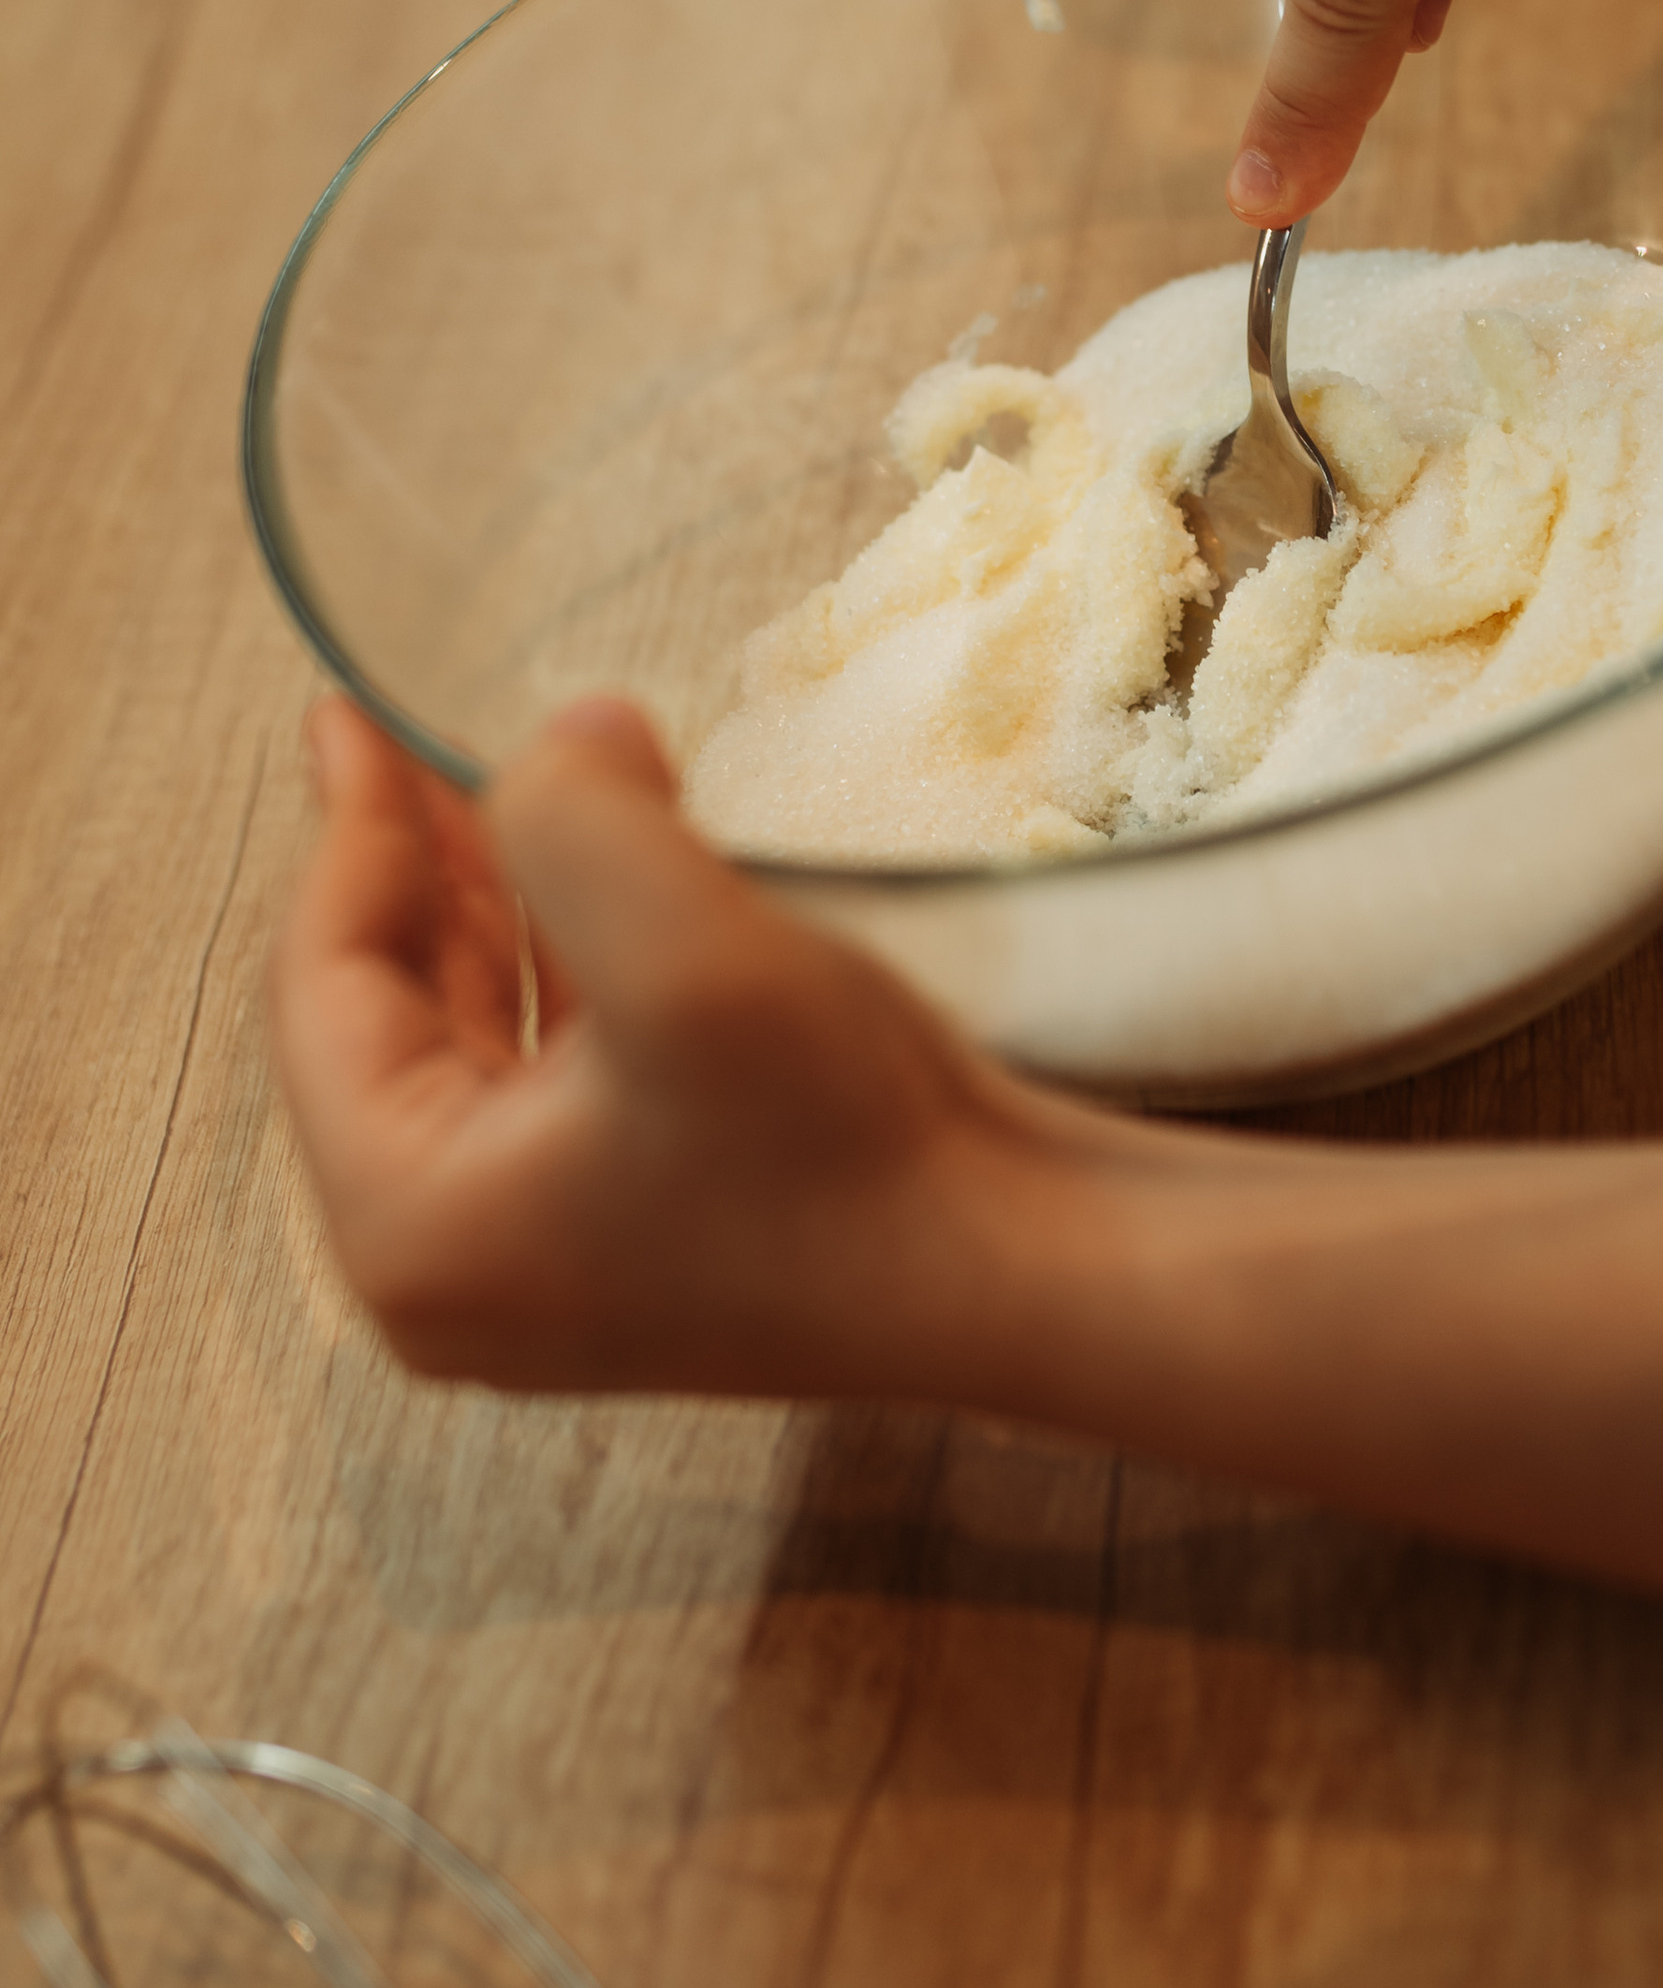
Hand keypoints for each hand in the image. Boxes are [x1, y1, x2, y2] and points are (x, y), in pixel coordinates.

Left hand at [270, 697, 1041, 1398]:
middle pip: (380, 1025)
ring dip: (491, 913)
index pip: (320, 994)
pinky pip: (544, 1089)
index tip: (349, 711)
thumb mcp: (687, 949)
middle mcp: (445, 1276)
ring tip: (512, 788)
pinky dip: (558, 977)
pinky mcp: (628, 1251)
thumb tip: (565, 740)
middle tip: (413, 738)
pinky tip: (602, 888)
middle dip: (414, 871)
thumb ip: (570, 815)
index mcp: (409, 1225)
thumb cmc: (845, 1143)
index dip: (345, 833)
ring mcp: (540, 1275)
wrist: (1018, 1272)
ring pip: (466, 1050)